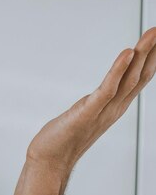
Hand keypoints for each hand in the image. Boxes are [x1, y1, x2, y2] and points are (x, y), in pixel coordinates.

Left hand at [26, 28, 155, 175]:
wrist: (50, 160)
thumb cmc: (63, 138)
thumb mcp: (86, 114)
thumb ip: (96, 103)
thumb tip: (102, 92)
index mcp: (114, 107)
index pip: (139, 79)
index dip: (151, 59)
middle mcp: (114, 108)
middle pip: (140, 75)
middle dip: (152, 51)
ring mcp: (103, 110)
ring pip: (129, 79)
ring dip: (141, 54)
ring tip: (151, 34)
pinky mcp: (88, 112)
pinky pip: (107, 89)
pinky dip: (117, 70)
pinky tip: (126, 53)